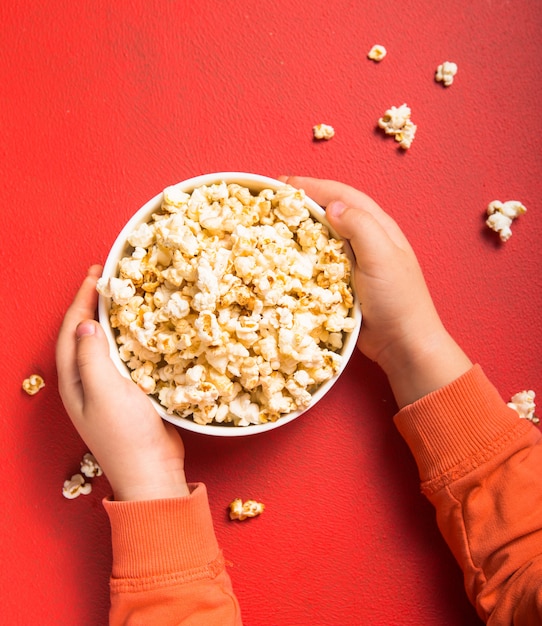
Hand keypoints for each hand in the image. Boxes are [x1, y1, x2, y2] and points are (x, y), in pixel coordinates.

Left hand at [56, 265, 189, 500]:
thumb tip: (85, 323)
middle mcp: (85, 382)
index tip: (96, 273)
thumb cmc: (126, 434)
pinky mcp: (128, 393)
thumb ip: (92, 356)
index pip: (71, 330)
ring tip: (123, 296)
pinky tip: (142, 330)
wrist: (152, 471)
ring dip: (110, 319)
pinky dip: (129, 337)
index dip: (81, 299)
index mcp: (74, 380)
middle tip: (108, 277)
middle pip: (83, 334)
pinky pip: (123, 357)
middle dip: (92, 303)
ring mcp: (107, 388)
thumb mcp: (105, 391)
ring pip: (103, 344)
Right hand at [280, 176, 471, 406]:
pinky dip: (302, 256)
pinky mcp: (344, 283)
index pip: (342, 195)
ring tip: (274, 225)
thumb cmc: (397, 299)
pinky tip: (286, 258)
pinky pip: (319, 262)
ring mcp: (355, 262)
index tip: (282, 184)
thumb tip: (331, 207)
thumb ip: (359, 226)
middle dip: (302, 203)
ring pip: (323, 237)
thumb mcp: (381, 257)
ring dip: (300, 228)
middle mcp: (366, 240)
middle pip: (330, 212)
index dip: (312, 186)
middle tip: (272, 202)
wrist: (404, 344)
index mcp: (377, 227)